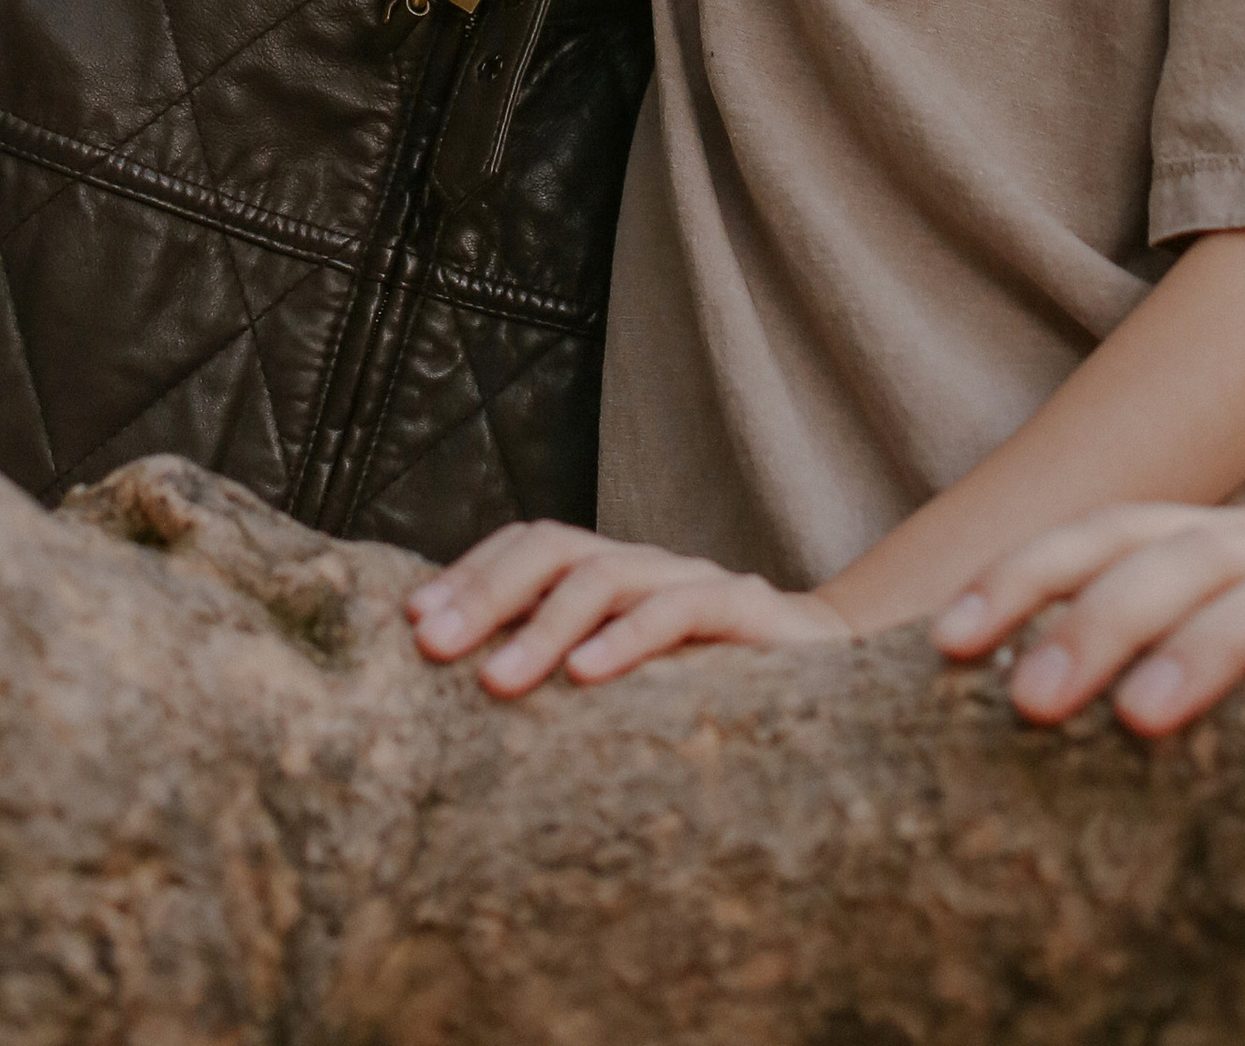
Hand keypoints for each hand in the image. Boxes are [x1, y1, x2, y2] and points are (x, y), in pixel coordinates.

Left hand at [408, 524, 854, 694]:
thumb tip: (471, 698)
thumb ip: (568, 674)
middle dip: (485, 593)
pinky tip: (587, 676)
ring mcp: (696, 579)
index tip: (411, 622)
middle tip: (432, 645)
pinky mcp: (747, 610)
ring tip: (496, 683)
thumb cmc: (712, 695)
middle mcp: (646, 565)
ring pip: (605, 575)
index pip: (528, 546)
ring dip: (542, 627)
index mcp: (613, 575)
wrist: (833, 687)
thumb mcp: (630, 686)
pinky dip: (627, 639)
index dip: (468, 573)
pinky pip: (679, 610)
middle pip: (553, 548)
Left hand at [931, 502, 1244, 733]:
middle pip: (1165, 554)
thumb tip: (884, 673)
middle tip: (1030, 702)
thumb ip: (1066, 673)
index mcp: (1192, 545)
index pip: (1097, 537)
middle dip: (1093, 622)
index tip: (948, 642)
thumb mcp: (1161, 684)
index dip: (1020, 578)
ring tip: (1143, 717)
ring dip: (1196, 645)